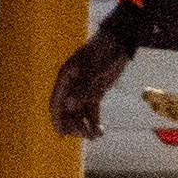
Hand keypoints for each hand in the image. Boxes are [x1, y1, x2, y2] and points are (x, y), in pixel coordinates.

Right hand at [46, 18, 136, 140]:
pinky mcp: (95, 92)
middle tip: (86, 134)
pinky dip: (94, 121)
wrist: (120, 42)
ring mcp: (83, 89)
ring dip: (85, 126)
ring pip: (79, 113)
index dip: (57, 118)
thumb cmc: (105, 52)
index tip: (61, 133)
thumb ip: (83, 89)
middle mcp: (72, 85)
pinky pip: (91, 110)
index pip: (57, 102)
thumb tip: (69, 106)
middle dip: (74, 124)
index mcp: (66, 77)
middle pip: (67, 111)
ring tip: (96, 135)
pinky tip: (100, 131)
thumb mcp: (95, 71)